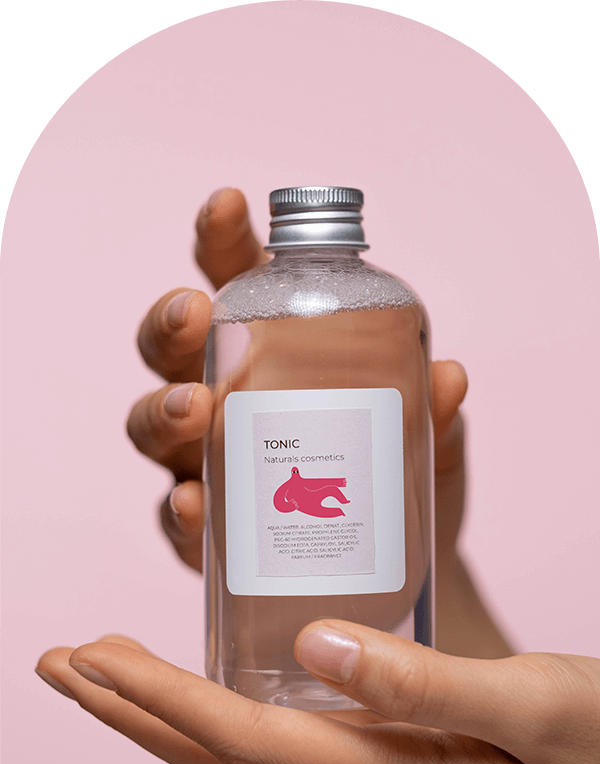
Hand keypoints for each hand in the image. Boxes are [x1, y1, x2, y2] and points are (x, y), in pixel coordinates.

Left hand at [36, 624, 599, 763]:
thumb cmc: (593, 746)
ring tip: (108, 670)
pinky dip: (216, 715)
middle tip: (60, 659)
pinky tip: (204, 687)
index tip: (86, 656)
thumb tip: (315, 646)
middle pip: (211, 760)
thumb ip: (427, 687)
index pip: (236, 744)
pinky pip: (272, 750)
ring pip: (233, 759)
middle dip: (127, 711)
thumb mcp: (530, 708)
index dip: (154, 701)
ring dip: (160, 713)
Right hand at [126, 187, 467, 576]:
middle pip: (170, 347)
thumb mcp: (423, 430)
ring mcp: (209, 461)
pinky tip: (195, 505)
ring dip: (163, 409)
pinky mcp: (209, 529)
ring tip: (196, 408)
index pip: (232, 277)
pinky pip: (178, 516)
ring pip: (153, 423)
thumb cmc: (398, 468)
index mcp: (272, 346)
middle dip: (171, 322)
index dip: (221, 236)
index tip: (229, 202)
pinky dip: (180, 510)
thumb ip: (428, 406)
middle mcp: (226, 395)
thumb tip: (448, 377)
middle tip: (196, 314)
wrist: (392, 556)